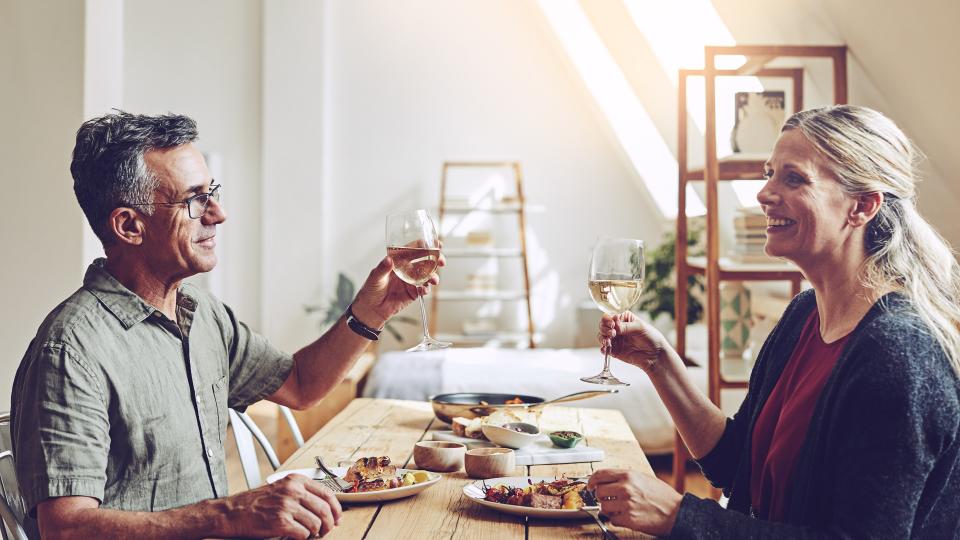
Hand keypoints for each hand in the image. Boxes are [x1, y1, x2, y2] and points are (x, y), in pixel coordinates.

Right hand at [221, 474, 341, 538]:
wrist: (232, 512)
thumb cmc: (254, 502)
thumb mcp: (280, 488)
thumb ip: (301, 494)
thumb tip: (324, 507)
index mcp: (295, 480)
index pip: (327, 493)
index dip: (336, 508)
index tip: (338, 517)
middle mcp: (293, 491)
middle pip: (324, 509)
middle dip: (329, 523)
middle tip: (327, 530)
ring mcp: (286, 506)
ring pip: (316, 523)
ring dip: (316, 533)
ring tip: (310, 534)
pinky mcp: (280, 522)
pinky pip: (303, 534)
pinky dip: (303, 538)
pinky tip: (297, 536)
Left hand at [351, 251, 445, 327]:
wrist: (371, 310)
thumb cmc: (370, 290)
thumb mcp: (375, 277)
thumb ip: (382, 268)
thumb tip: (388, 260)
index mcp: (398, 260)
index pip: (414, 249)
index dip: (425, 245)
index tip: (434, 244)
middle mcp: (407, 269)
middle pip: (425, 260)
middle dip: (435, 259)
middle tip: (441, 261)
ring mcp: (411, 281)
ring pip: (427, 275)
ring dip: (433, 276)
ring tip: (434, 280)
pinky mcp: (413, 293)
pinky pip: (423, 289)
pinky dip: (426, 289)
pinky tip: (425, 289)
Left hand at [587, 469, 681, 536]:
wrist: (676, 512)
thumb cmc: (662, 496)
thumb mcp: (643, 478)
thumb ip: (625, 477)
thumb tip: (607, 479)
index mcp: (628, 476)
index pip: (600, 474)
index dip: (592, 480)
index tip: (590, 485)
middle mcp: (625, 488)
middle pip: (598, 491)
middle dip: (601, 496)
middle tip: (608, 499)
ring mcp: (626, 504)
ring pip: (603, 507)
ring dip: (608, 509)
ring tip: (619, 508)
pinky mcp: (628, 519)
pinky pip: (612, 519)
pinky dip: (616, 519)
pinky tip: (626, 516)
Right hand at [598, 311, 668, 371]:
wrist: (655, 355)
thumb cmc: (651, 337)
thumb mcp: (639, 327)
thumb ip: (626, 326)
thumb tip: (614, 326)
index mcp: (623, 318)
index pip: (610, 316)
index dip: (608, 320)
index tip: (612, 325)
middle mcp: (617, 328)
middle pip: (603, 326)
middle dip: (604, 329)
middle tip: (612, 333)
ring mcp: (615, 340)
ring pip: (601, 336)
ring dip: (602, 338)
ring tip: (608, 342)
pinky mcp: (614, 351)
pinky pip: (604, 349)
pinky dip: (603, 349)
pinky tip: (606, 349)